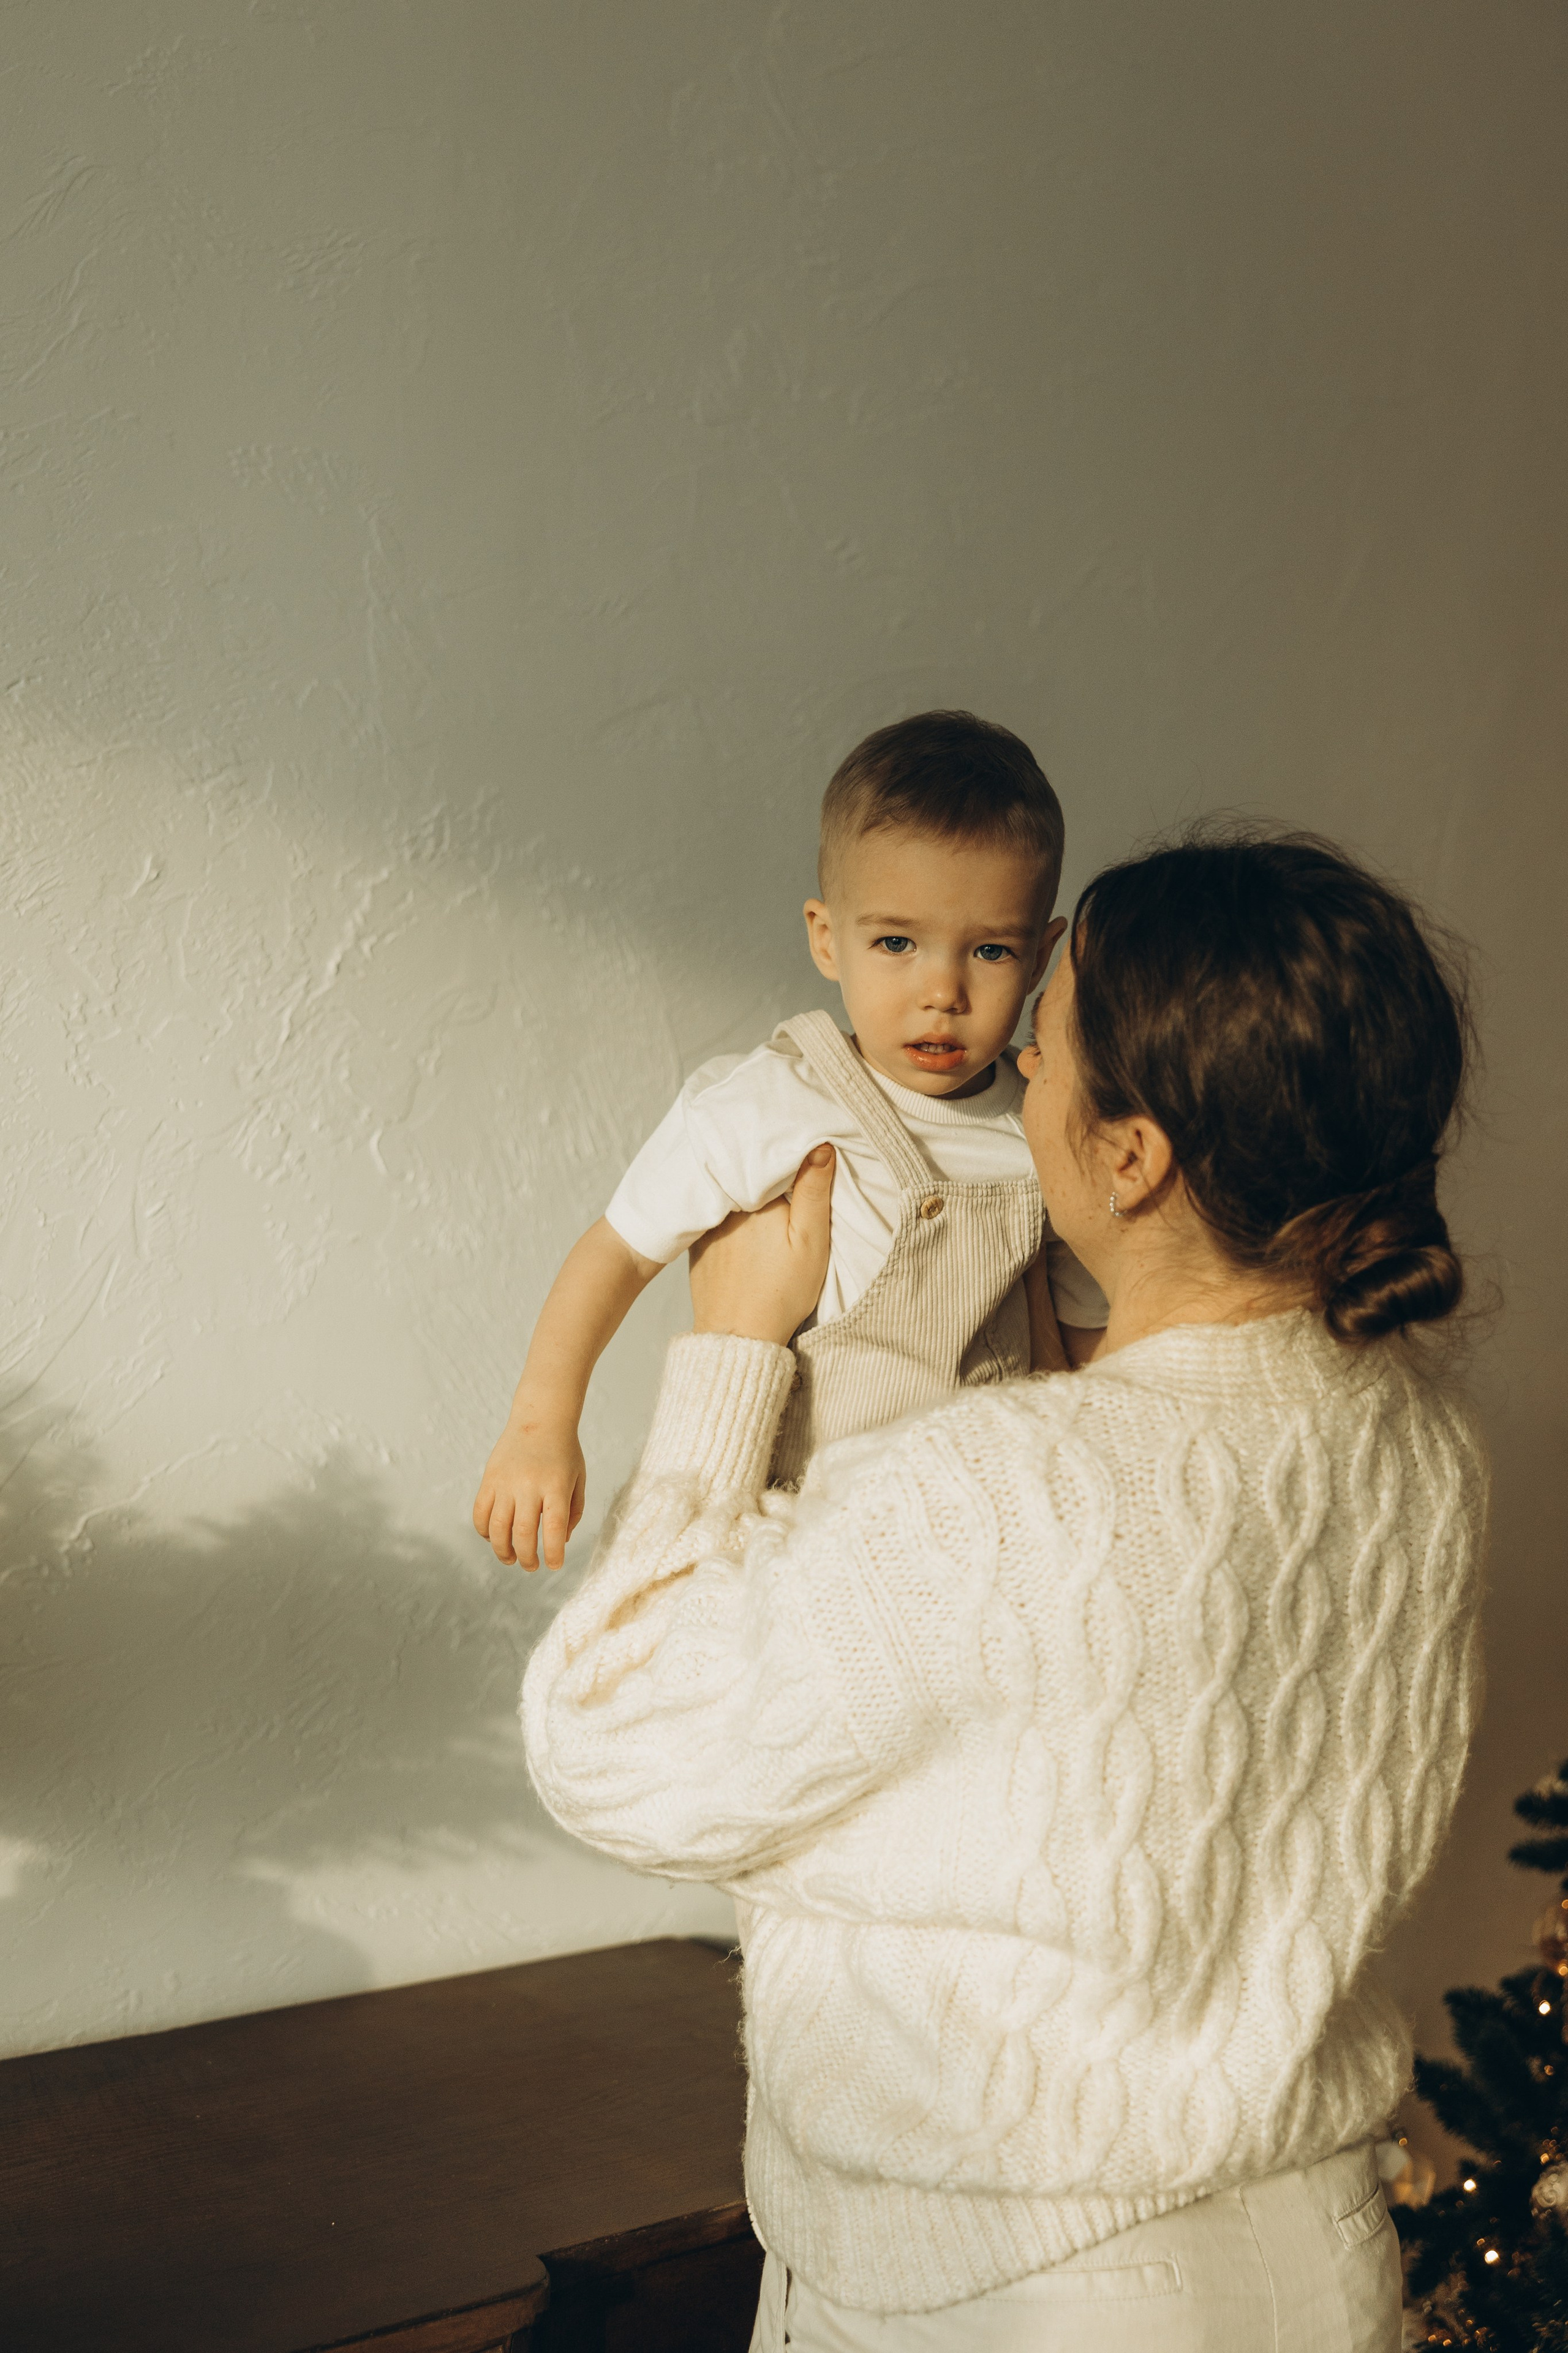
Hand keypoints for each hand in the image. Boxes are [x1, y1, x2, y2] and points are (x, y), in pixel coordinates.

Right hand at [473, 1421, 585, 1570]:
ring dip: (502, 1550)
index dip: (553, 1553)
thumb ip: (573, 1512)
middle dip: (527, 1557)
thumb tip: (560, 1542)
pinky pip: (480, 1513)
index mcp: (557, 1486)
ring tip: (511, 1559)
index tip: (555, 1565)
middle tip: (531, 1567)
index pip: (553, 1528)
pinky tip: (494, 1538)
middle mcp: (529, 1485)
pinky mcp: (489, 1479)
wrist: (540, 1418)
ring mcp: (506, 1482)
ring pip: (497, 1527)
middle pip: (522, 1532)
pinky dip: (484, 1531)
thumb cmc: (564, 1452)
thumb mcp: (579, 1479)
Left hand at [689, 1145, 834, 1345]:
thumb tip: (821, 1146)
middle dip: (764, 1168)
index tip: (803, 1151)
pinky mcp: (698, 1241)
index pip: (772, 1159)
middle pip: (747, 1173)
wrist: (738, 1337)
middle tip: (786, 1169)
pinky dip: (727, 1209)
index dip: (788, 1153)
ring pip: (729, 1191)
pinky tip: (741, 1219)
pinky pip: (714, 1212)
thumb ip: (815, 1192)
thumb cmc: (781, 1293)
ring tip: (764, 1189)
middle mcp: (726, 1205)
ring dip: (743, 1187)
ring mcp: (708, 1223)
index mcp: (758, 1200)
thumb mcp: (811, 1242)